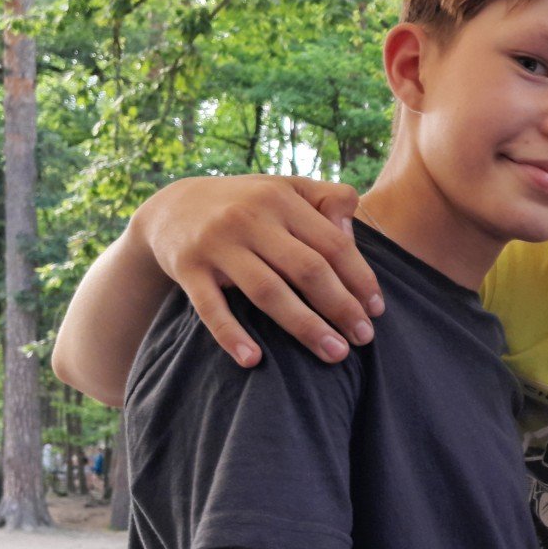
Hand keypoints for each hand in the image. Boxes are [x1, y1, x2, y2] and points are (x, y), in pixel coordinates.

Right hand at [133, 175, 382, 367]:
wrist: (171, 207)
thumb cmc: (247, 203)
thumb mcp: (286, 188)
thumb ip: (328, 200)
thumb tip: (353, 235)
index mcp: (281, 199)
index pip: (332, 244)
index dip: (359, 278)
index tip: (376, 310)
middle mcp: (249, 219)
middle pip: (306, 269)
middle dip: (341, 307)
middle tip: (363, 338)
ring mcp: (217, 245)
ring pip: (268, 291)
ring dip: (304, 326)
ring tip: (334, 354)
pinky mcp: (187, 270)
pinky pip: (211, 309)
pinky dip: (231, 335)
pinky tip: (254, 361)